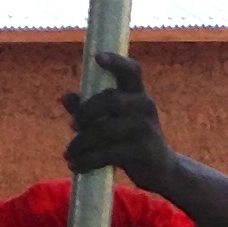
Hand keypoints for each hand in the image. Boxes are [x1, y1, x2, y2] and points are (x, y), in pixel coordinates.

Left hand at [64, 52, 179, 194]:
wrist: (162, 169)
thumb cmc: (132, 139)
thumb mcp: (113, 120)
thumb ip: (90, 108)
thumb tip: (66, 97)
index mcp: (137, 93)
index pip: (131, 71)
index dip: (115, 62)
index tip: (97, 57)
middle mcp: (144, 106)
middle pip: (111, 99)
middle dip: (86, 112)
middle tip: (72, 126)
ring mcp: (145, 129)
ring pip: (105, 130)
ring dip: (82, 142)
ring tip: (69, 153)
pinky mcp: (142, 151)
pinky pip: (108, 154)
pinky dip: (87, 160)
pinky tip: (76, 165)